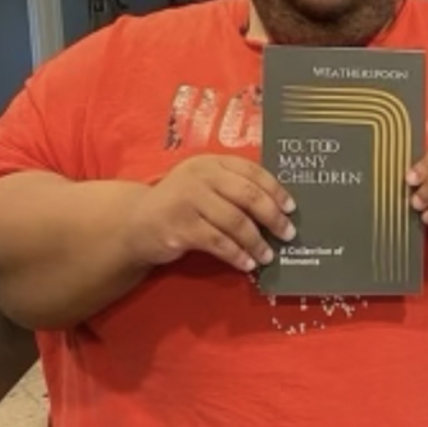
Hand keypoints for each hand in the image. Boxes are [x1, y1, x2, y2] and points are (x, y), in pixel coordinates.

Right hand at [125, 155, 296, 272]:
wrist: (137, 222)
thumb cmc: (181, 204)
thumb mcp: (205, 185)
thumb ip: (233, 187)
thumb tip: (277, 208)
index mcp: (212, 162)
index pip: (252, 171)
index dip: (275, 190)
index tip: (290, 208)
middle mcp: (201, 176)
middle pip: (248, 195)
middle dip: (272, 217)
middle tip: (288, 233)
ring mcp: (188, 200)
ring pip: (235, 222)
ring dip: (256, 242)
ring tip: (268, 255)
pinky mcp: (180, 227)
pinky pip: (218, 243)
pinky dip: (237, 255)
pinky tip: (247, 264)